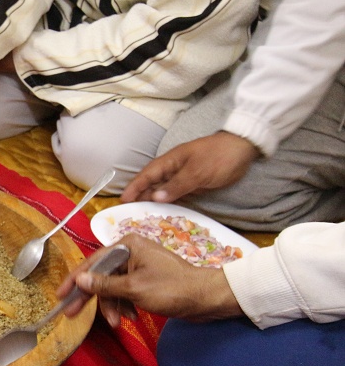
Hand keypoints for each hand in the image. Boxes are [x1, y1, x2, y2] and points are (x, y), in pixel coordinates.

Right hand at [58, 236, 242, 326]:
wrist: (206, 299)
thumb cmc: (171, 289)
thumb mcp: (134, 289)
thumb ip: (104, 285)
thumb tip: (80, 280)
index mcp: (127, 245)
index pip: (93, 261)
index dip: (75, 279)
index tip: (60, 295)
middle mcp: (131, 251)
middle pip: (101, 275)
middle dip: (92, 297)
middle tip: (71, 313)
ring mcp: (139, 265)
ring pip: (113, 286)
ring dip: (113, 305)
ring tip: (118, 322)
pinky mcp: (146, 279)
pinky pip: (126, 291)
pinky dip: (125, 304)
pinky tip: (131, 317)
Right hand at [122, 132, 260, 202]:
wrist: (243, 148)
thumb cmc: (218, 156)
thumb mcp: (197, 171)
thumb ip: (177, 185)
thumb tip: (155, 198)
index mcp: (169, 162)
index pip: (146, 176)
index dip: (133, 188)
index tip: (122, 201)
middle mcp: (173, 170)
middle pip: (151, 185)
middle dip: (139, 197)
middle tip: (129, 214)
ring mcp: (183, 177)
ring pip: (163, 191)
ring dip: (153, 202)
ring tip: (142, 217)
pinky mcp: (193, 184)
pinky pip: (177, 195)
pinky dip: (169, 203)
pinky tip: (164, 213)